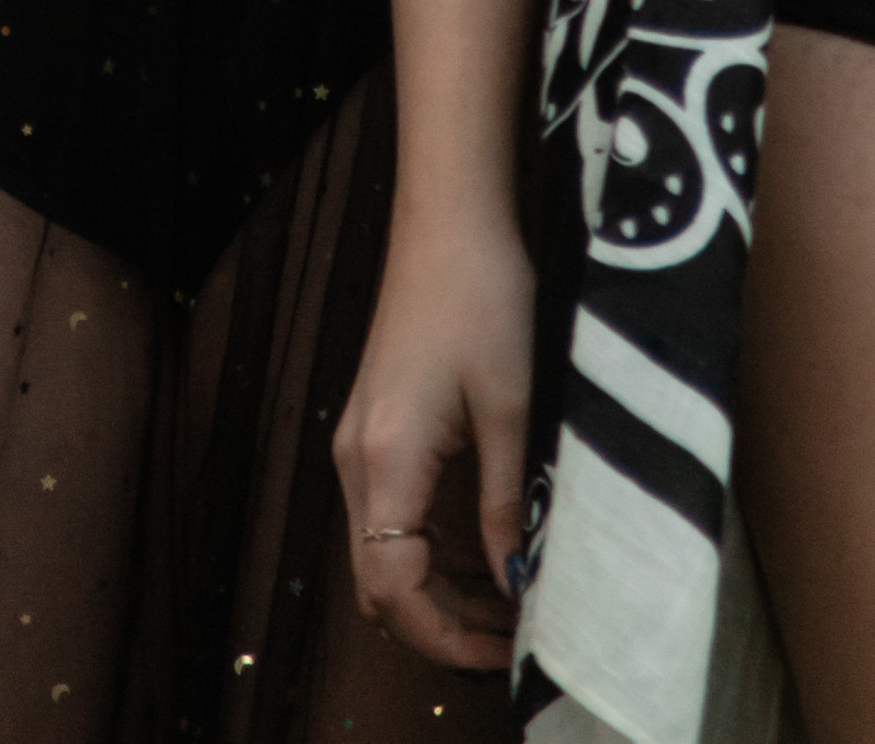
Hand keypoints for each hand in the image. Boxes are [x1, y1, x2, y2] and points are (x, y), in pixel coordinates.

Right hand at [332, 216, 531, 669]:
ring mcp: (359, 442)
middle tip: (513, 641)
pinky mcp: (373, 427)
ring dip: (436, 590)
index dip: (443, 636)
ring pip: (381, 551)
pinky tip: (483, 553)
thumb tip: (517, 582)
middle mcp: (357, 457)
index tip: (503, 653)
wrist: (446, 221)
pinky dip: (428, 550)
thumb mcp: (510, 408)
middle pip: (379, 580)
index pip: (392, 586)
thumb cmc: (482, 296)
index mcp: (386, 457)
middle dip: (441, 625)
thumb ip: (507, 503)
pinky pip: (389, 515)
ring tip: (508, 609)